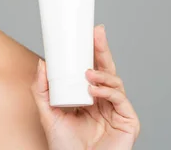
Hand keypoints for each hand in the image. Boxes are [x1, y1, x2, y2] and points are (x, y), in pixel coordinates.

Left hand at [32, 25, 139, 149]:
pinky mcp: (128, 122)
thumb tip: (42, 63)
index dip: (92, 51)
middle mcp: (104, 101)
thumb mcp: (47, 113)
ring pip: (115, 81)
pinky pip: (121, 99)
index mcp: (88, 96)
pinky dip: (108, 91)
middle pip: (107, 69)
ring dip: (102, 73)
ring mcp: (117, 110)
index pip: (92, 68)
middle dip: (102, 49)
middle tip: (96, 33)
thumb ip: (41, 90)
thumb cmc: (64, 145)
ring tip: (87, 74)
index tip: (88, 32)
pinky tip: (94, 89)